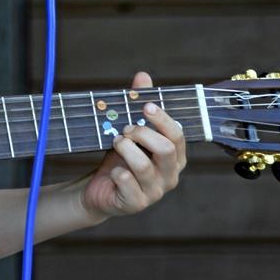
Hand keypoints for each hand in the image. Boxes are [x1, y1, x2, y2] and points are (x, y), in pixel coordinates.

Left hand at [80, 71, 186, 220]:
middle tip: (124, 130)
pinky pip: (127, 184)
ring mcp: (154, 192)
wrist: (101, 189)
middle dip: (141, 134)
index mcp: (175, 157)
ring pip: (144, 167)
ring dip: (125, 149)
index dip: (162, 119)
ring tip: (115, 144)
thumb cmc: (121, 158)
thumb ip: (138, 104)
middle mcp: (170, 175)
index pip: (177, 136)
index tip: (145, 106)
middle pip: (166, 150)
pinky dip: (116, 173)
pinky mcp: (136, 204)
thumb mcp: (130, 131)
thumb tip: (143, 76)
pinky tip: (112, 171)